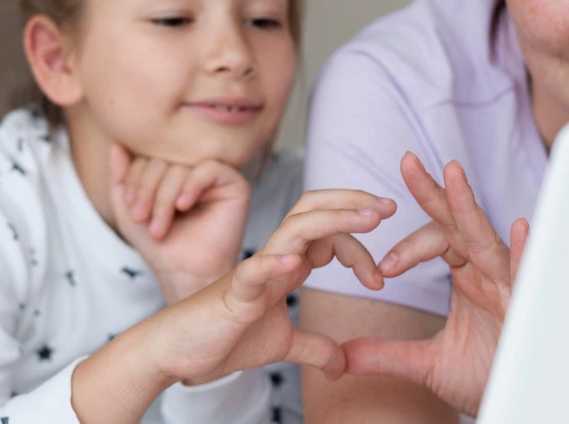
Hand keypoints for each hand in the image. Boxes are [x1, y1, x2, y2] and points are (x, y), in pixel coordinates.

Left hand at [108, 144, 250, 303]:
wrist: (184, 273)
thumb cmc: (160, 246)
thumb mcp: (129, 211)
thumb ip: (120, 178)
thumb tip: (116, 145)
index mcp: (171, 172)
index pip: (148, 158)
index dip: (134, 181)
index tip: (132, 212)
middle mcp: (193, 169)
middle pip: (163, 160)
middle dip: (147, 191)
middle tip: (142, 219)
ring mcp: (215, 176)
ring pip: (181, 167)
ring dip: (164, 198)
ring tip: (161, 227)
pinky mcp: (235, 184)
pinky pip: (210, 168)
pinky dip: (192, 185)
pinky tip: (184, 206)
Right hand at [139, 190, 395, 383]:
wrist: (178, 352)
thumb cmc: (224, 338)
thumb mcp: (282, 344)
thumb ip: (314, 347)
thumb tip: (342, 364)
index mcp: (286, 264)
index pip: (328, 235)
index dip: (358, 245)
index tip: (382, 274)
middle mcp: (274, 258)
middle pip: (313, 210)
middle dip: (354, 204)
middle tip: (390, 208)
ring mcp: (255, 270)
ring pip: (295, 228)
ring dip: (335, 219)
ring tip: (369, 220)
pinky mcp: (235, 292)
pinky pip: (255, 270)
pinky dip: (276, 263)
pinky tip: (298, 263)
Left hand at [340, 152, 528, 416]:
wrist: (517, 400)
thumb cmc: (486, 376)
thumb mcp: (426, 365)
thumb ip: (385, 353)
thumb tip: (343, 354)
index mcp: (468, 275)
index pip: (437, 237)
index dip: (408, 245)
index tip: (383, 268)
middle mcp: (488, 271)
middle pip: (458, 222)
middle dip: (434, 191)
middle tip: (406, 161)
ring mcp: (510, 285)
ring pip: (486, 238)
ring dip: (468, 206)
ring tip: (452, 174)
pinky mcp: (529, 306)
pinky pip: (528, 273)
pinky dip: (524, 251)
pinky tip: (519, 228)